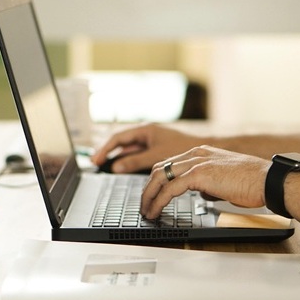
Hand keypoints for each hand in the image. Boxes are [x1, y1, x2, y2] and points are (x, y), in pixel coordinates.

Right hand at [91, 124, 205, 172]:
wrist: (204, 150)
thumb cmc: (185, 148)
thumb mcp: (156, 156)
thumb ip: (135, 161)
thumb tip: (116, 167)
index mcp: (146, 130)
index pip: (119, 138)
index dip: (106, 149)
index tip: (96, 159)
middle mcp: (147, 134)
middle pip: (122, 143)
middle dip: (108, 152)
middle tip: (95, 163)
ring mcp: (152, 142)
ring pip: (130, 150)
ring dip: (118, 157)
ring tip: (105, 166)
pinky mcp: (157, 150)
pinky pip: (138, 155)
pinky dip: (130, 161)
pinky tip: (123, 169)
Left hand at [140, 145, 269, 218]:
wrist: (267, 180)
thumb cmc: (252, 182)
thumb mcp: (224, 179)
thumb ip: (209, 183)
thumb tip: (201, 193)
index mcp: (201, 152)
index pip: (170, 163)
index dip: (157, 180)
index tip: (152, 194)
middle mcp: (196, 154)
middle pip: (160, 168)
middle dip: (148, 188)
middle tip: (144, 204)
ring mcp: (197, 162)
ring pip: (160, 176)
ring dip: (149, 195)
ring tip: (146, 211)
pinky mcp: (199, 175)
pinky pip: (170, 188)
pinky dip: (159, 201)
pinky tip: (156, 211)